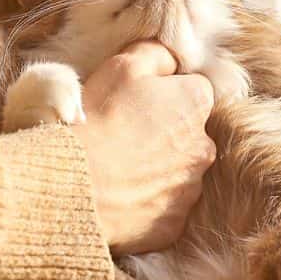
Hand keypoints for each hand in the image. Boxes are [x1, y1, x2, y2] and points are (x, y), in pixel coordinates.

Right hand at [74, 41, 215, 254]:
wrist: (74, 183)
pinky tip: (120, 195)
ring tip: (117, 168)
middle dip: (164, 133)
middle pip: (188, 134)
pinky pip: (163, 209)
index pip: (193, 91)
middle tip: (123, 136)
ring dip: (156, 169)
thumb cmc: (98, 118)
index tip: (135, 103)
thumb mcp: (124, 65)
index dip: (163, 94)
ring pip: (177, 173)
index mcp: (197, 104)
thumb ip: (158, 54)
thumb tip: (174, 59)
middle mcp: (205, 147)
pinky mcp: (173, 225)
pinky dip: (146, 203)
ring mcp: (191, 190)